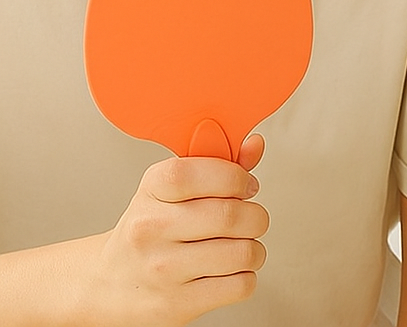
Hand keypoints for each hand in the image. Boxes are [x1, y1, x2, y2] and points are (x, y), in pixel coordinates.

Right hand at [85, 134, 269, 325]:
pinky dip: (245, 277)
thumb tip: (255, 145)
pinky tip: (229, 271)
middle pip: (231, 215)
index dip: (236, 177)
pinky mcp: (176, 304)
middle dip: (256, 216)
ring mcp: (163, 270)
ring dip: (254, 249)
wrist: (107, 284)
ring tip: (241, 247)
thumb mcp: (171, 188)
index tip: (246, 185)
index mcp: (152, 190)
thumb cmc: (150, 229)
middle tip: (251, 219)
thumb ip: (218, 164)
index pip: (198, 173)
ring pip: (242, 252)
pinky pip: (239, 286)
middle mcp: (152, 228)